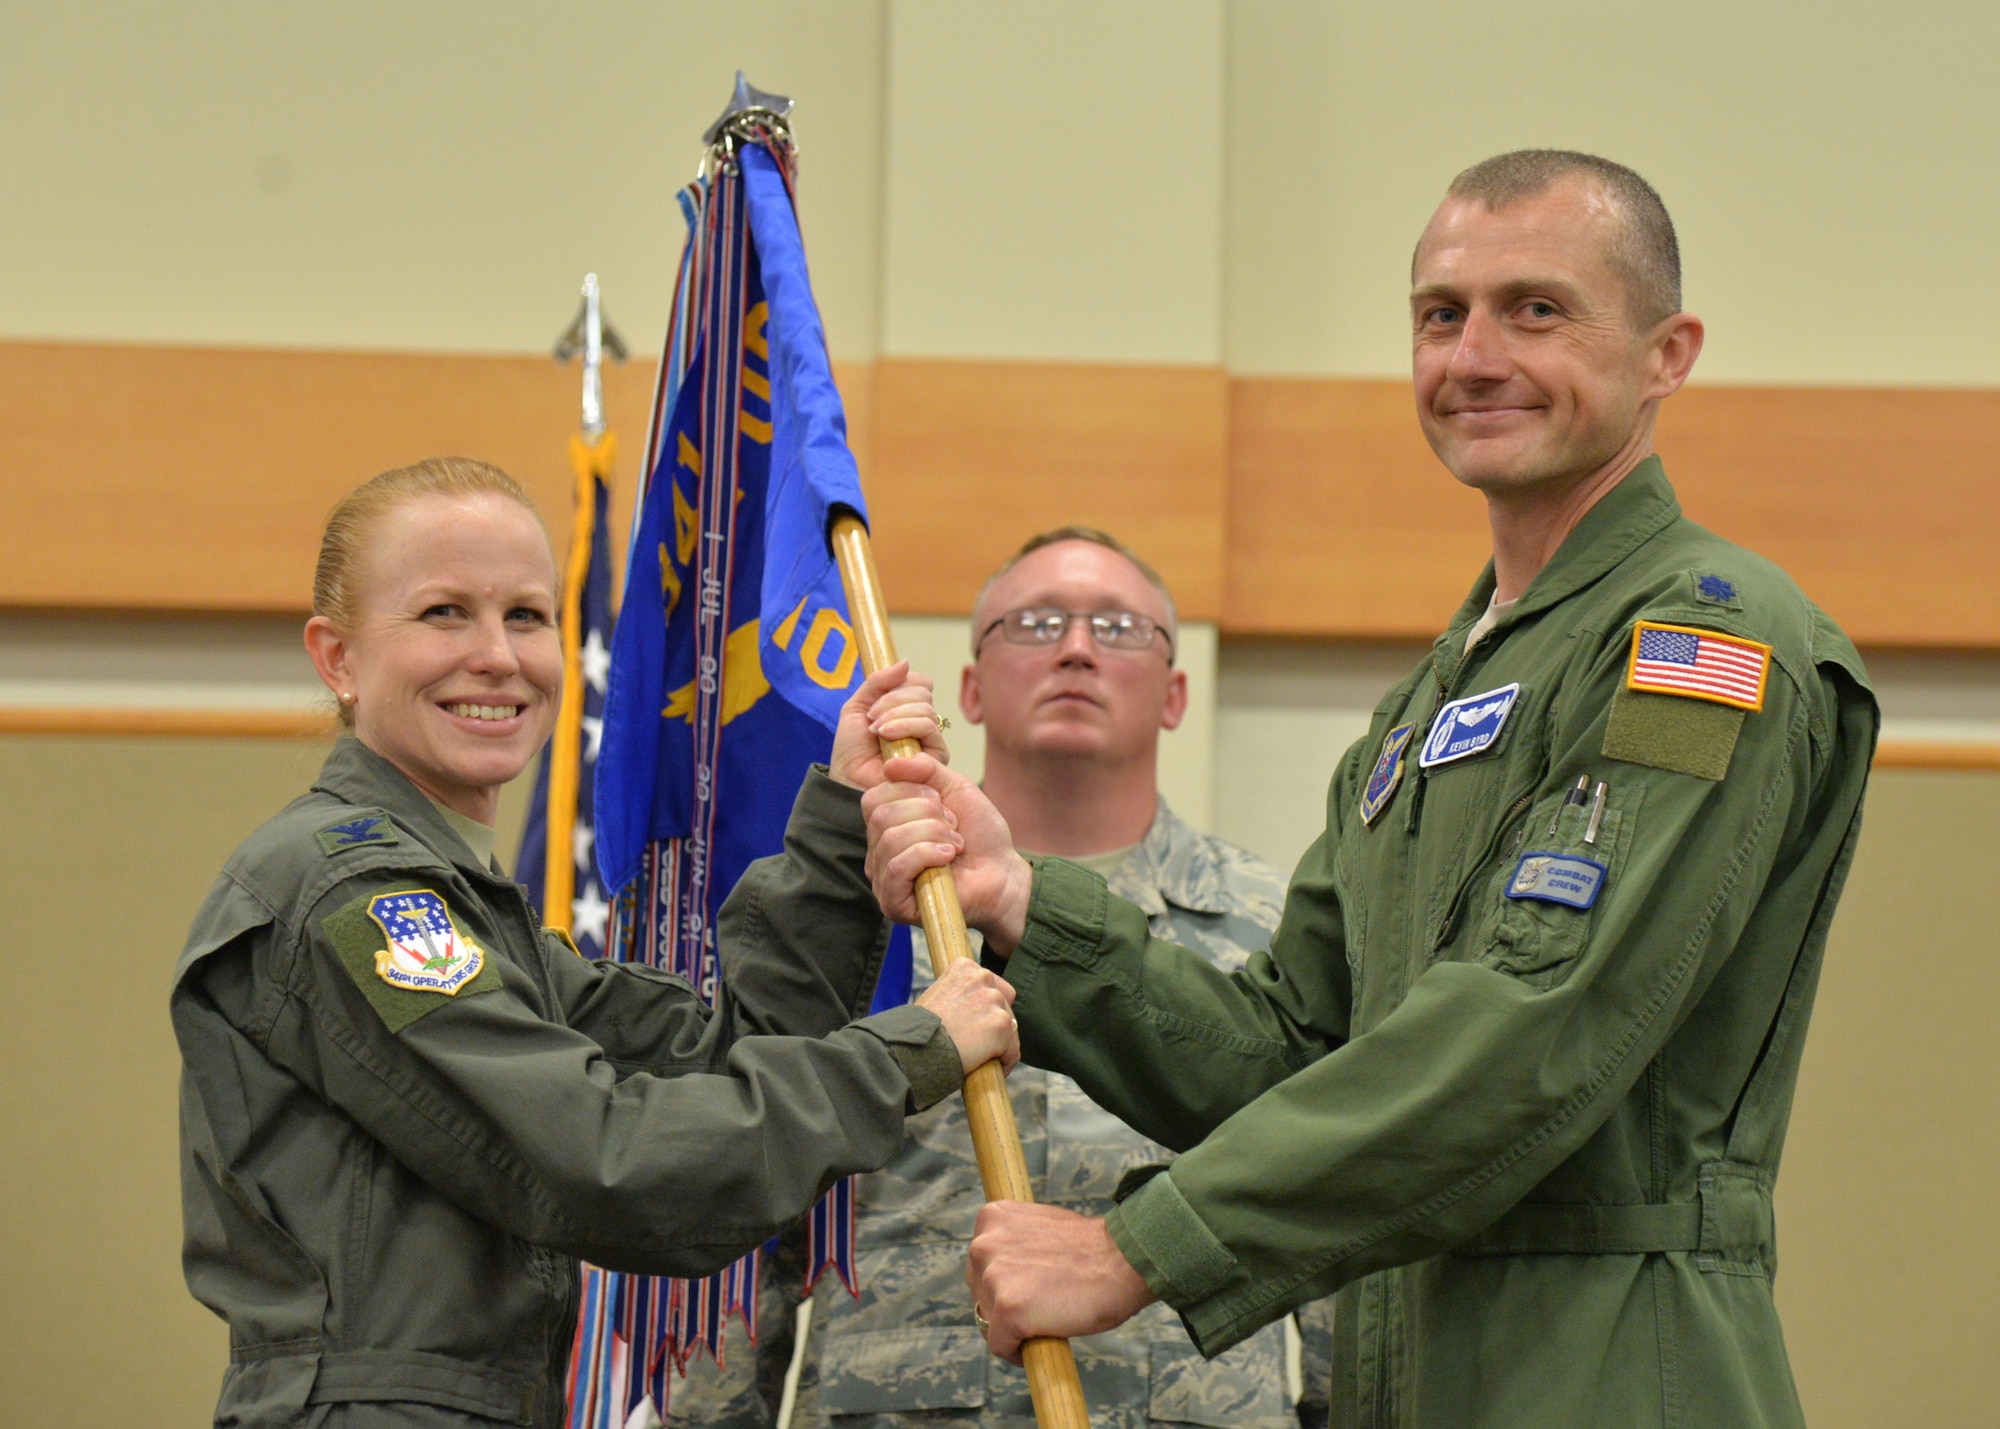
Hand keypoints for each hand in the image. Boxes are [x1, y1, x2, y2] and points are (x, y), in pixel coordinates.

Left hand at [829, 661, 948, 790]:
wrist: (849, 780)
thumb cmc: (852, 750)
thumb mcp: (857, 707)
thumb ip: (878, 682)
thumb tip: (905, 662)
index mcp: (906, 708)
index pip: (919, 682)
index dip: (899, 685)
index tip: (873, 701)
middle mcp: (922, 722)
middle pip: (922, 692)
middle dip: (892, 701)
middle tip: (871, 719)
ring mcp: (931, 739)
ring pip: (925, 708)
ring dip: (895, 715)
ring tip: (877, 731)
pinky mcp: (936, 756)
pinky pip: (928, 727)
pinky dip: (904, 725)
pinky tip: (886, 737)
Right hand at [862, 752, 1033, 954]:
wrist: (1003, 872)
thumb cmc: (979, 835)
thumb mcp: (955, 788)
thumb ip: (926, 769)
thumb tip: (891, 763)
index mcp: (887, 825)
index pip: (873, 798)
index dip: (908, 790)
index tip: (941, 801)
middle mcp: (879, 851)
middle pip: (881, 816)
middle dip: (926, 814)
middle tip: (953, 826)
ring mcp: (883, 879)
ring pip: (890, 839)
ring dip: (933, 834)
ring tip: (955, 845)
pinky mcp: (893, 903)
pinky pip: (897, 867)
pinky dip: (927, 855)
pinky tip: (948, 857)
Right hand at [915, 959, 1019, 1075]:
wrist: (915, 1048)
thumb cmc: (919, 1030)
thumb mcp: (937, 997)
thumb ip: (959, 995)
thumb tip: (973, 1011)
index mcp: (965, 967)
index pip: (990, 985)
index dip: (986, 1007)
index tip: (976, 1023)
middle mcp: (982, 977)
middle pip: (1005, 1003)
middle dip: (996, 1023)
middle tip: (980, 1043)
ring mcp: (994, 1000)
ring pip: (1010, 1028)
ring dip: (1001, 1044)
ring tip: (984, 1059)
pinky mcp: (1003, 1025)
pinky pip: (1013, 1050)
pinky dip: (1005, 1062)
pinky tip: (991, 1070)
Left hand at [965, 1201, 1156, 1362]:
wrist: (1122, 1261)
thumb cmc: (1091, 1249)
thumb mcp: (1040, 1228)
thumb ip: (1015, 1243)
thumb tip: (1005, 1270)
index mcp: (992, 1218)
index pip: (980, 1264)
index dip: (1002, 1283)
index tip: (1025, 1291)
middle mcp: (985, 1244)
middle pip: (980, 1293)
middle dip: (1003, 1306)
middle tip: (1038, 1310)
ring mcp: (994, 1278)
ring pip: (987, 1321)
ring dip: (1012, 1329)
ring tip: (1045, 1323)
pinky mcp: (1007, 1310)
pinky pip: (999, 1346)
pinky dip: (1017, 1353)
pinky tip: (1041, 1343)